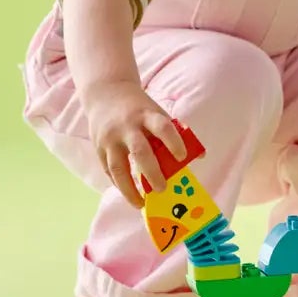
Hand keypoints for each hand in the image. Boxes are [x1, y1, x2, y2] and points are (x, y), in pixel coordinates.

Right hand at [81, 81, 187, 208]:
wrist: (105, 92)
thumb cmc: (138, 108)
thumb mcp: (156, 112)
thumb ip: (174, 132)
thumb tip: (199, 156)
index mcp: (147, 115)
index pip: (163, 127)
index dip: (174, 142)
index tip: (182, 157)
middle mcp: (127, 127)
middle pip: (140, 151)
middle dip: (152, 172)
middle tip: (162, 188)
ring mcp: (110, 138)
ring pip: (117, 167)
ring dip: (129, 189)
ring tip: (140, 204)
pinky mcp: (98, 147)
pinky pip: (108, 170)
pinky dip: (119, 184)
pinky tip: (129, 193)